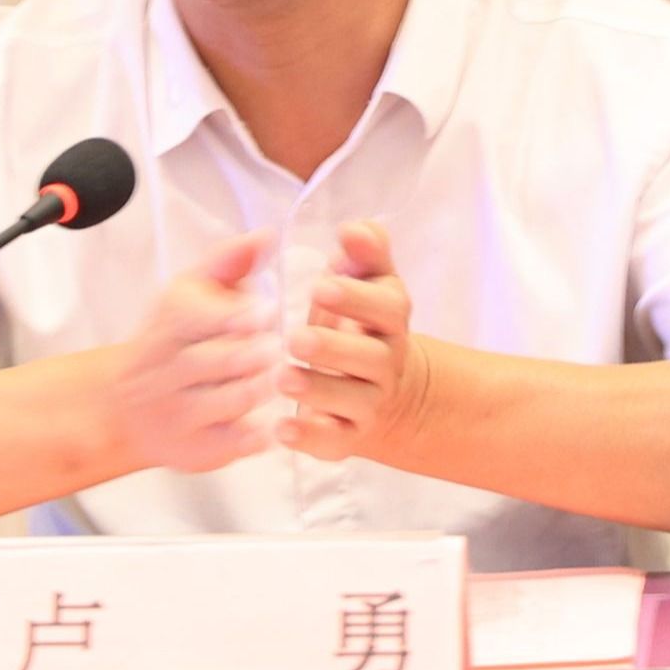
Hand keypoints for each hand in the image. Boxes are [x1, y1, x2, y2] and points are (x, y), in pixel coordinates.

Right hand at [111, 231, 281, 472]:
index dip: (237, 315)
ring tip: (282, 380)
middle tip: (280, 349)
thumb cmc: (173, 338)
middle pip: (214, 361)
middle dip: (252, 355)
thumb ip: (230, 261)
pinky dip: (252, 436)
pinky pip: (226, 445)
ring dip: (258, 391)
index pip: (198, 317)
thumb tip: (267, 234)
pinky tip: (272, 424)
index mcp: (169, 322)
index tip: (268, 311)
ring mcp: (176, 413)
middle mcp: (165, 369)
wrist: (123, 406)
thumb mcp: (191, 291)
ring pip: (225, 402)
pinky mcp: (190, 450)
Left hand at [276, 221, 429, 462]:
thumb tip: (354, 227)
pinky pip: (334, 442)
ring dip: (317, 390)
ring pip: (352, 402)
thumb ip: (365, 252)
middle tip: (295, 337)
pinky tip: (281, 429)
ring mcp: (370, 403)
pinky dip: (309, 438)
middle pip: (370, 358)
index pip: (387, 308)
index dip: (357, 298)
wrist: (389, 392)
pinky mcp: (349, 436)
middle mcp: (386, 363)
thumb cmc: (361, 322)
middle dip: (333, 348)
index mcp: (389, 319)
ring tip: (281, 378)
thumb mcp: (369, 282)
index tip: (321, 285)